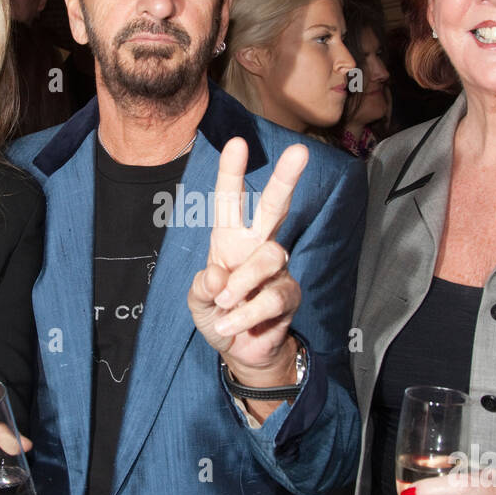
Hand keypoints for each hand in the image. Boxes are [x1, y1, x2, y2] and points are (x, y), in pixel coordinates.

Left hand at [187, 137, 308, 383]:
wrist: (239, 351)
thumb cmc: (217, 315)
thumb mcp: (196, 301)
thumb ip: (202, 287)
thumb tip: (219, 277)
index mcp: (229, 240)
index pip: (230, 201)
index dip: (232, 173)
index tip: (237, 143)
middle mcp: (257, 246)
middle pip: (275, 207)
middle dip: (285, 179)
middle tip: (299, 152)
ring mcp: (277, 269)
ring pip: (269, 257)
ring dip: (242, 285)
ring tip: (224, 306)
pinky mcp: (290, 294)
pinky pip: (272, 297)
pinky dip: (245, 315)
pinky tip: (232, 325)